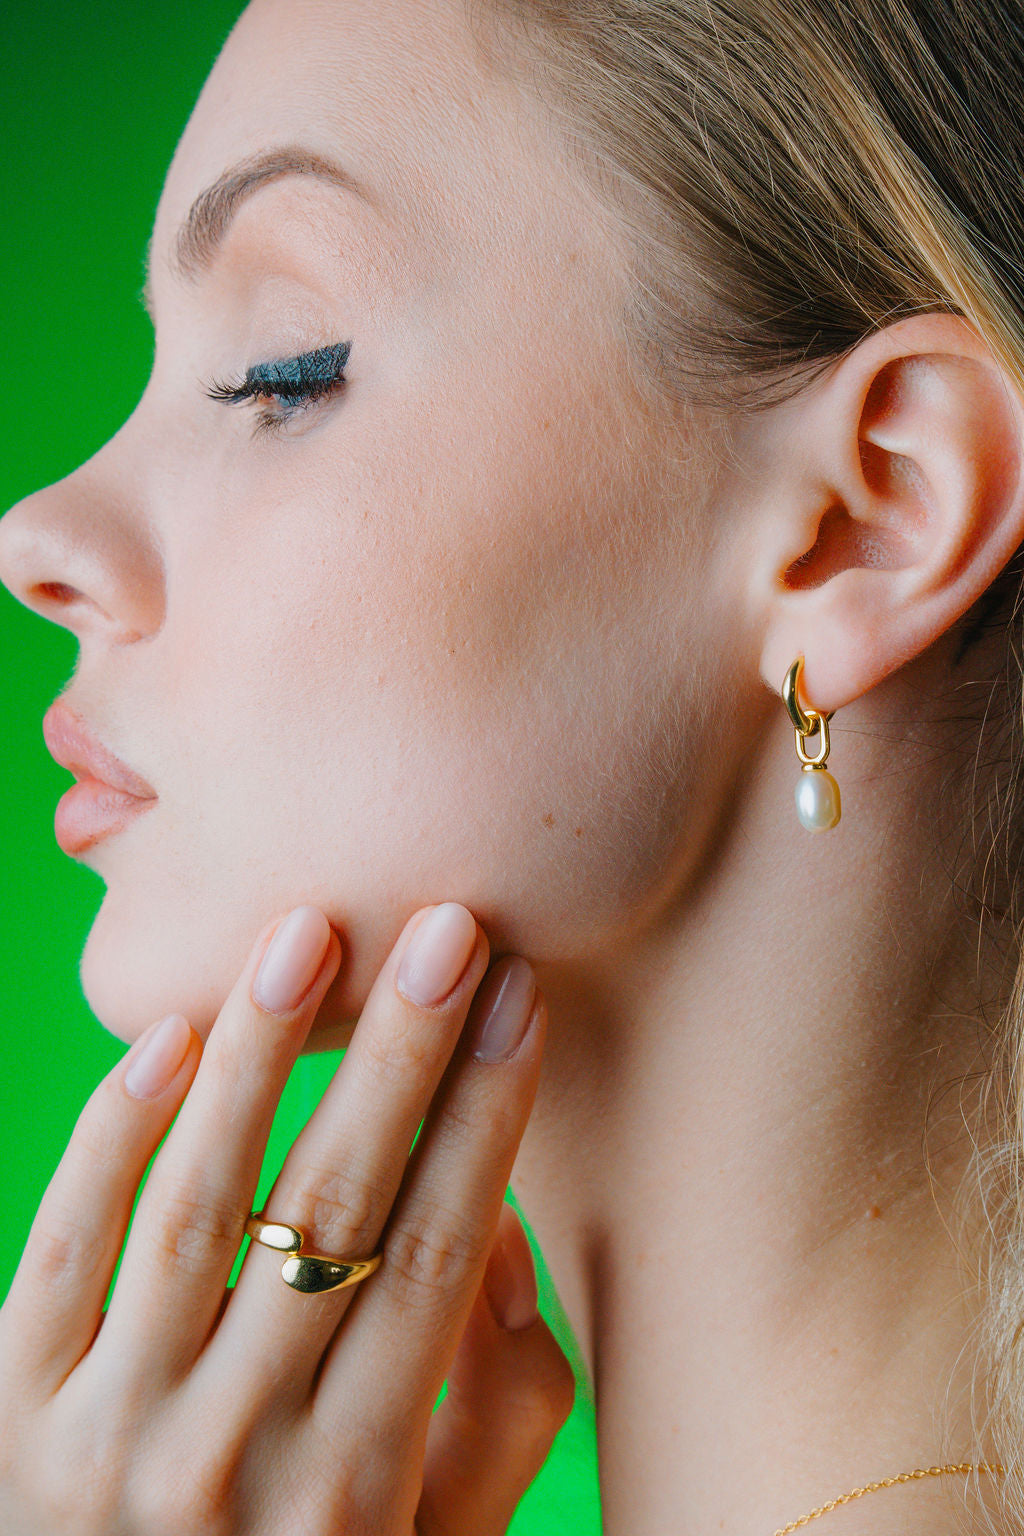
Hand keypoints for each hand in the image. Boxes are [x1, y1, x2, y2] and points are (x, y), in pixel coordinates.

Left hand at [0, 902, 573, 1533]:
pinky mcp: (9, 1413)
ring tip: (305, 937)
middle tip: (446, 930)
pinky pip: (60, 1253)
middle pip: (334, 1210)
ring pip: (196, 1209)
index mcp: (360, 1479)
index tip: (520, 996)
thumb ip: (504, 1408)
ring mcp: (111, 1432)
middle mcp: (238, 1451)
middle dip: (402, 1056)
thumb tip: (499, 1230)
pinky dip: (111, 1139)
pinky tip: (169, 1040)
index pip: (439, 1252)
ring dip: (259, 1060)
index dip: (487, 1114)